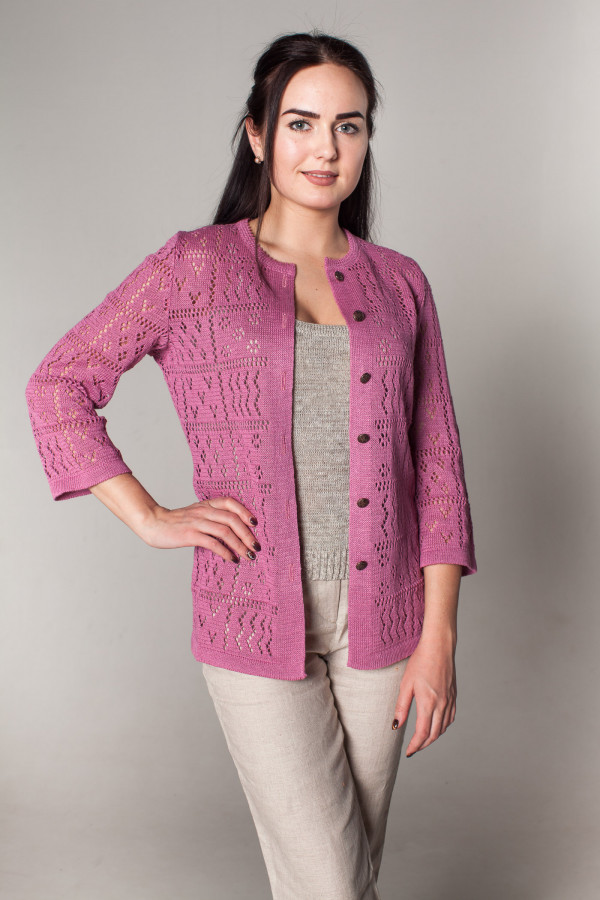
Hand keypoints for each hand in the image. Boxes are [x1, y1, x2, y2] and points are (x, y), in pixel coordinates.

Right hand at [138, 496, 260, 563]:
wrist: (152, 523)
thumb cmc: (175, 522)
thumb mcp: (195, 514)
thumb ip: (211, 518)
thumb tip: (231, 532)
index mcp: (206, 504)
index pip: (230, 502)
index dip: (245, 511)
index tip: (255, 523)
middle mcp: (203, 511)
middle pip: (232, 519)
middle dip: (247, 534)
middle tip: (256, 546)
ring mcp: (197, 522)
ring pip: (225, 531)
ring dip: (240, 544)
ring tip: (248, 555)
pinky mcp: (190, 535)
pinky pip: (212, 543)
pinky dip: (225, 552)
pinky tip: (232, 559)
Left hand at [392, 635, 456, 756]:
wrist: (439, 647)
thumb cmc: (420, 662)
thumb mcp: (406, 684)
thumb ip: (402, 707)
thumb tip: (396, 725)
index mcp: (428, 703)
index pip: (422, 733)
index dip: (415, 746)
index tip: (409, 752)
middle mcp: (442, 705)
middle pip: (434, 734)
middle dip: (423, 744)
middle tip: (414, 748)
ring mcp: (450, 701)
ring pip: (444, 728)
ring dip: (433, 737)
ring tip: (423, 739)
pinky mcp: (454, 696)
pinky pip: (450, 718)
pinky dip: (443, 726)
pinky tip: (437, 725)